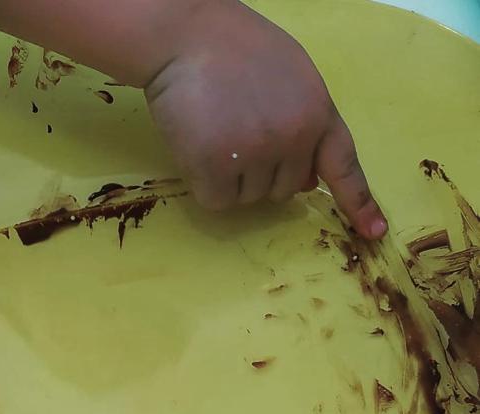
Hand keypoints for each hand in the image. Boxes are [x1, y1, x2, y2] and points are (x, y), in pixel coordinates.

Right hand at [144, 0, 386, 238]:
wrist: (185, 35)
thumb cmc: (236, 52)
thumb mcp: (291, 78)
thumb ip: (305, 125)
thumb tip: (309, 184)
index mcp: (317, 112)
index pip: (344, 165)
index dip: (358, 202)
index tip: (373, 232)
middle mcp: (293, 136)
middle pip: (284, 191)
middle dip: (262, 172)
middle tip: (238, 129)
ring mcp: (255, 152)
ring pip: (249, 199)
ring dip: (231, 178)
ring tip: (216, 130)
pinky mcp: (216, 166)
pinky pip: (218, 201)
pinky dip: (205, 183)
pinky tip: (199, 146)